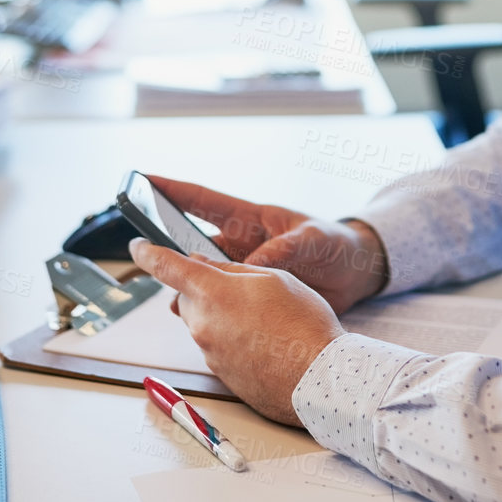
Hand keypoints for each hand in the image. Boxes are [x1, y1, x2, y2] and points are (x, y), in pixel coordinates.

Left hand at [131, 239, 342, 425]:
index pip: (165, 266)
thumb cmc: (303, 324)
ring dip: (222, 315)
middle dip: (205, 289)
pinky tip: (264, 340)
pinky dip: (232, 339)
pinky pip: (217, 346)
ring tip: (264, 319)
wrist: (317, 379)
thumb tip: (204, 266)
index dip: (147, 253)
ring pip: (203, 322)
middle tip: (242, 289)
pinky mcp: (220, 374)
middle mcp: (202, 324)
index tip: (138, 248)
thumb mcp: (273, 277)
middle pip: (187, 298)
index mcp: (212, 292)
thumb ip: (231, 269)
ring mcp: (209, 352)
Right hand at [147, 175, 388, 313]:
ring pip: (204, 278)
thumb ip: (284, 249)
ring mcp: (244, 270)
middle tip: (146, 256)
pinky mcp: (252, 295)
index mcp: (250, 219)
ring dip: (189, 287)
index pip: (203, 201)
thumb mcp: (313, 239)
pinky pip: (223, 300)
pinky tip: (201, 320)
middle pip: (194, 246)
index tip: (143, 181)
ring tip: (176, 301)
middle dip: (169, 251)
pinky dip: (210, 309)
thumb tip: (255, 265)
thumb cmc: (336, 244)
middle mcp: (241, 244)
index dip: (172, 190)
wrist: (358, 274)